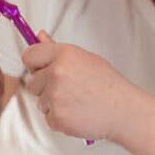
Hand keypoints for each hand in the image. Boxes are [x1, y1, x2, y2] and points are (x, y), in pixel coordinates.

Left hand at [21, 32, 137, 140]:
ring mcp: (55, 96)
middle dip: (45, 87)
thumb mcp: (85, 59)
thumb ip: (57, 50)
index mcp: (64, 54)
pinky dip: (61, 119)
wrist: (124, 110)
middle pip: (32, 82)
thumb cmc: (106, 83)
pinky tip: (79, 114)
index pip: (29, 55)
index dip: (33, 63)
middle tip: (69, 89)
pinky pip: (49, 118)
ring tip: (78, 102)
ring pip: (40, 102)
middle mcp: (57, 73)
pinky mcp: (57, 117)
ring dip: (54, 104)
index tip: (38, 69)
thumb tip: (38, 35)